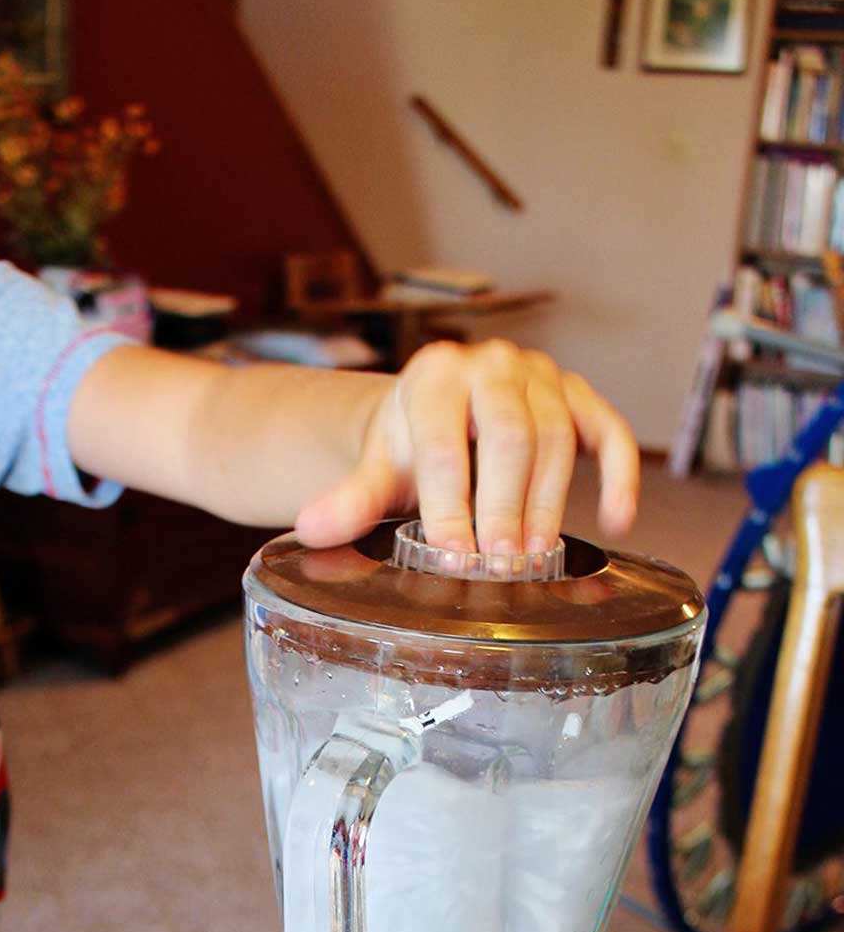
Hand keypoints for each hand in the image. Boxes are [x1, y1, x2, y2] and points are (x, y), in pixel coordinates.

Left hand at [295, 339, 638, 553]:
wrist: (440, 409)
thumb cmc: (411, 446)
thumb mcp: (379, 470)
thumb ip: (351, 500)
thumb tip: (312, 530)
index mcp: (435, 377)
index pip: (446, 445)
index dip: (451, 505)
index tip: (455, 558)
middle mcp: (492, 365)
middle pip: (510, 438)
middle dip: (504, 508)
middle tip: (501, 567)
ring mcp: (541, 376)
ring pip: (556, 439)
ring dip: (548, 504)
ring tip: (535, 560)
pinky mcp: (579, 395)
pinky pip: (608, 432)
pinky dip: (619, 477)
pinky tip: (617, 522)